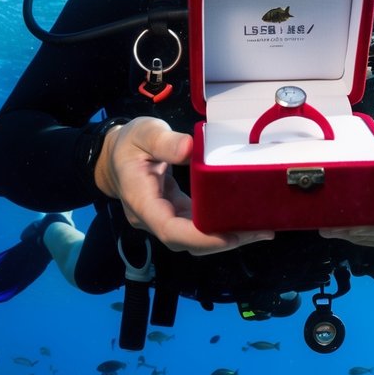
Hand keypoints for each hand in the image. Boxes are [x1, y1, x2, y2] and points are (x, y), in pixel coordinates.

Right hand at [94, 116, 273, 255]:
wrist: (113, 156)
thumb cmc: (128, 143)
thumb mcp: (143, 133)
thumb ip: (164, 141)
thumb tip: (189, 148)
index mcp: (140, 199)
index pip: (170, 230)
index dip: (200, 238)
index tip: (230, 236)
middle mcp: (151, 217)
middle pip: (186, 241)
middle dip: (223, 241)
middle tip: (259, 232)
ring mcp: (162, 219)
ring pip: (194, 239)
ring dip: (226, 237)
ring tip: (260, 229)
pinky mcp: (174, 214)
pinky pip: (196, 227)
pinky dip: (219, 226)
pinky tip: (243, 220)